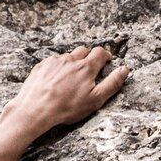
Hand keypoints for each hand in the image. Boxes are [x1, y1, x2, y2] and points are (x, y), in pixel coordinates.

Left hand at [2, 46, 128, 137]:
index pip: (100, 52)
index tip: (106, 60)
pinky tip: (56, 81)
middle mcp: (70, 60)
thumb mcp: (95, 99)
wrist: (35, 109)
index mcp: (86, 67)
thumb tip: (125, 69)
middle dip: (89, 57)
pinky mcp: (41, 66)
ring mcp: (54, 61)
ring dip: (73, 62)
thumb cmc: (67, 107)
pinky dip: (58, 67)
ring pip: (68, 56)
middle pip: (83, 51)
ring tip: (71, 78)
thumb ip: (112, 83)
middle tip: (89, 69)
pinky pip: (53, 62)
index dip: (105, 55)